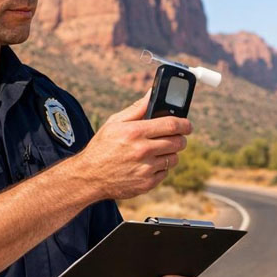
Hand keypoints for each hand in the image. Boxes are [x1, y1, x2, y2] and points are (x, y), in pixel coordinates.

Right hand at [74, 95, 191, 199]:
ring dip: (170, 153)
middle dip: (180, 138)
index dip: (185, 124)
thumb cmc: (102, 147)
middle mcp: (142, 151)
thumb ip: (137, 108)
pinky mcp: (147, 184)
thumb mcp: (115, 123)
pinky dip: (161, 168)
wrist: (89, 177)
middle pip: (178, 142)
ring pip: (174, 158)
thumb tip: (152, 93)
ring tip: (157, 151)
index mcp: (135, 132)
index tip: (187, 125)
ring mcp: (145, 169)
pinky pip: (165, 173)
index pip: (172, 125)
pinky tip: (148, 164)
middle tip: (174, 137)